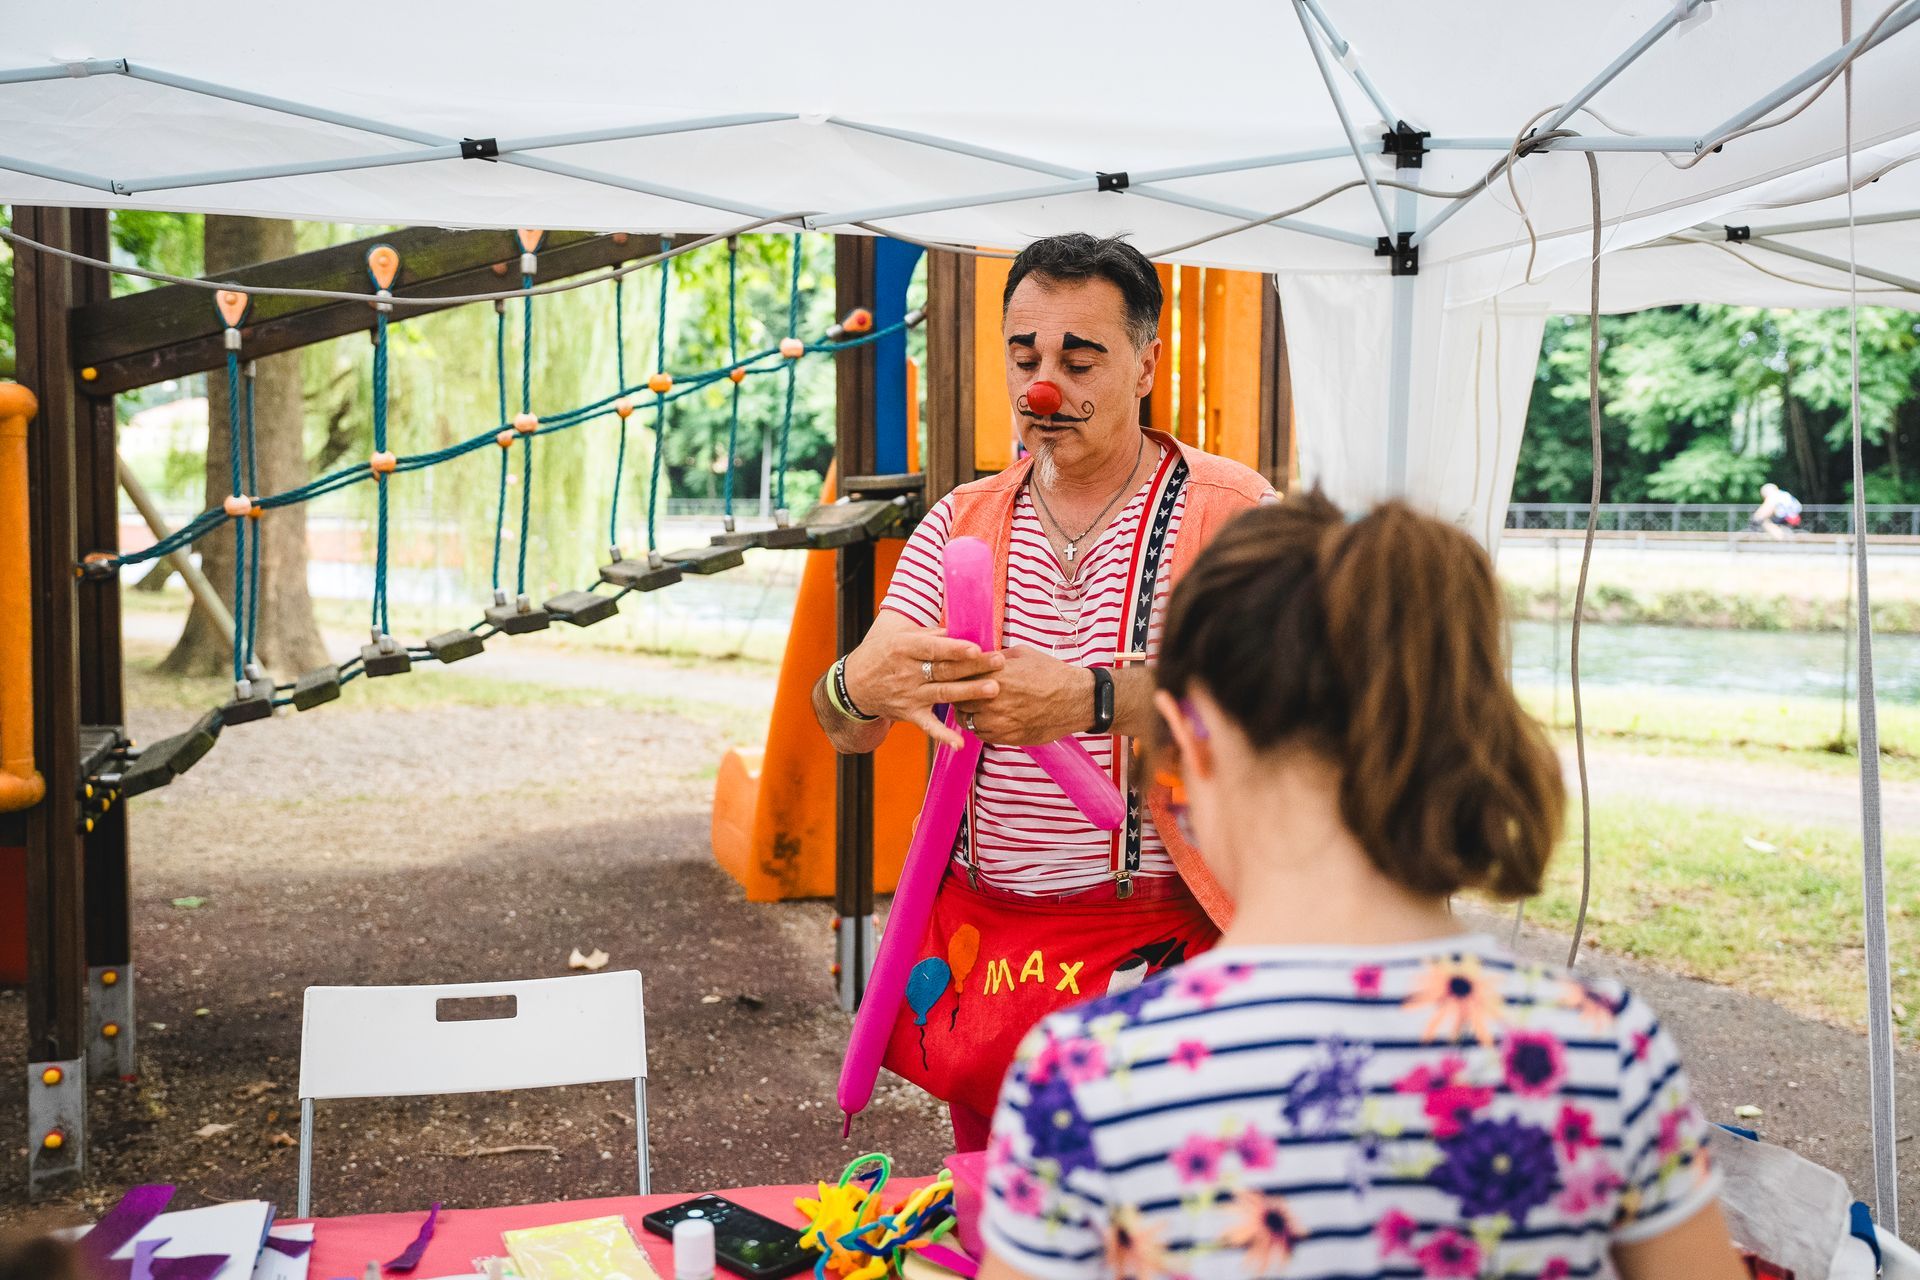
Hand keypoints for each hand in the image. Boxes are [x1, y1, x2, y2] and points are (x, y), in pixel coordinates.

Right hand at [842, 623, 1003, 748]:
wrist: (853, 686)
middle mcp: (907, 673)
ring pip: (943, 694)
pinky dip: (943, 736)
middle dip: (974, 667)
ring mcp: (909, 695)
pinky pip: (929, 726)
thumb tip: (956, 631)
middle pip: (945, 670)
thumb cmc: (880, 656)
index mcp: (904, 649)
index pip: (933, 649)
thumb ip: (928, 635)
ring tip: (994, 689)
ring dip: (969, 692)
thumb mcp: (897, 638)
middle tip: (1000, 662)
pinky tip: (960, 743)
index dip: (955, 649)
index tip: (976, 648)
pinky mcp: (909, 714)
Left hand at [955, 645, 1093, 746]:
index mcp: (993, 675)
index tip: (956, 674)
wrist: (1076, 700)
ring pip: (966, 720)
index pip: (958, 675)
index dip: (955, 674)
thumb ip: (996, 657)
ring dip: (968, 712)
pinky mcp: (1007, 737)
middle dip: (958, 694)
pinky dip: (980, 727)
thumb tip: (979, 657)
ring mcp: (998, 721)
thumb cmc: (1051, 674)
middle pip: (957, 699)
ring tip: (975, 706)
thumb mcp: (1022, 654)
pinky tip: (988, 718)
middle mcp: (992, 700)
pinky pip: (981, 734)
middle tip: (962, 691)